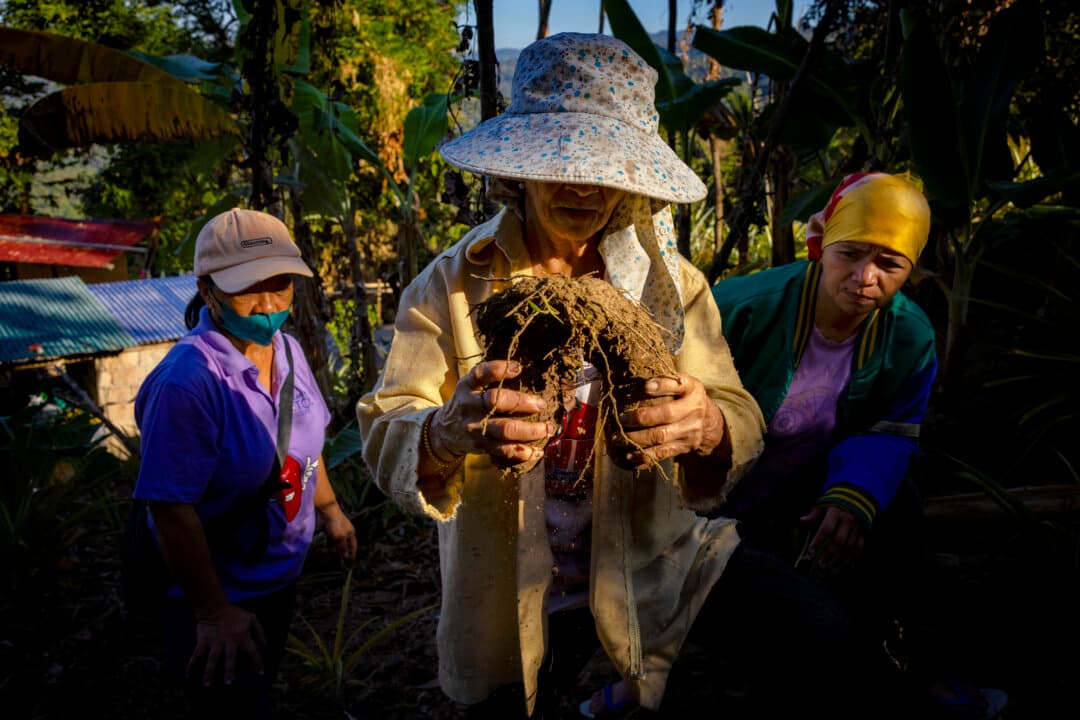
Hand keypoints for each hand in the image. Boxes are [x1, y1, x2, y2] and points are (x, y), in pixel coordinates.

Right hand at [189, 604, 265, 685]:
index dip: (257, 662)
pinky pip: (197, 654)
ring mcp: (215, 642)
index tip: (260, 673)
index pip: (252, 651)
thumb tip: (265, 644)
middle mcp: (229, 641)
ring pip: (212, 659)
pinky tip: (188, 674)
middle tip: (229, 684)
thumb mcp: (252, 618)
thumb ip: (260, 631)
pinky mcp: (203, 641)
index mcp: (242, 636)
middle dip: (230, 671)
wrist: (214, 607)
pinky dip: (192, 664)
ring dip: (209, 672)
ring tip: (207, 684)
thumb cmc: (235, 614)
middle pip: (230, 658)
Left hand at [320, 504, 356, 565]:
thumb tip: (344, 556)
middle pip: (345, 545)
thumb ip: (342, 547)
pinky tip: (328, 548)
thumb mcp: (340, 537)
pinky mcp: (330, 530)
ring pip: (337, 543)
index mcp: (350, 533)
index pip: (353, 545)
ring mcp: (337, 531)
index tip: (351, 560)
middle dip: (343, 552)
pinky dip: (329, 544)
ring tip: (334, 556)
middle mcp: (345, 532)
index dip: (352, 553)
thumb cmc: (336, 524)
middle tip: (341, 561)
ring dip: (335, 549)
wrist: (327, 513)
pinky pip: (330, 540)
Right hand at [430, 360, 555, 467]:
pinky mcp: (481, 446)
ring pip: (504, 430)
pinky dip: (523, 452)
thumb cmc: (466, 403)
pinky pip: (504, 450)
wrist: (444, 432)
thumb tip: (519, 367)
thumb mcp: (469, 386)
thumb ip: (488, 376)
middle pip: (495, 401)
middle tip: (541, 404)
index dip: (498, 370)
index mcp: (467, 387)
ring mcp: (475, 428)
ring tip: (547, 428)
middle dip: (522, 402)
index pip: (479, 374)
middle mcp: (469, 406)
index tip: (518, 368)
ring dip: (529, 430)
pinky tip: (537, 451)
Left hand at [610, 373, 724, 467]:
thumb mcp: (684, 382)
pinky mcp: (683, 447)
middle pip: (666, 414)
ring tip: (617, 438)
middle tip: (622, 418)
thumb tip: (639, 380)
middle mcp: (693, 410)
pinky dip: (644, 456)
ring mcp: (689, 431)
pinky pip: (662, 454)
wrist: (708, 421)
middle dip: (641, 417)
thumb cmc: (686, 397)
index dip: (662, 386)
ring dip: (637, 438)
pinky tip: (629, 455)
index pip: (678, 385)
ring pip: (661, 437)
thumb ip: (667, 379)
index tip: (645, 386)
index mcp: (692, 390)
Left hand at [799, 505, 865, 575]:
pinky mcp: (863, 531)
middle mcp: (847, 520)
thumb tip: (800, 520)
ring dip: (840, 558)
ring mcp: (857, 527)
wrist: (856, 498)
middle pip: (838, 541)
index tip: (811, 551)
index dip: (818, 541)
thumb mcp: (823, 505)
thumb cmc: (835, 503)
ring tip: (830, 565)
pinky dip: (854, 555)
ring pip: (849, 546)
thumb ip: (813, 514)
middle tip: (821, 564)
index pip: (826, 529)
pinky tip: (846, 562)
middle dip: (829, 554)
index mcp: (836, 513)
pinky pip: (860, 546)